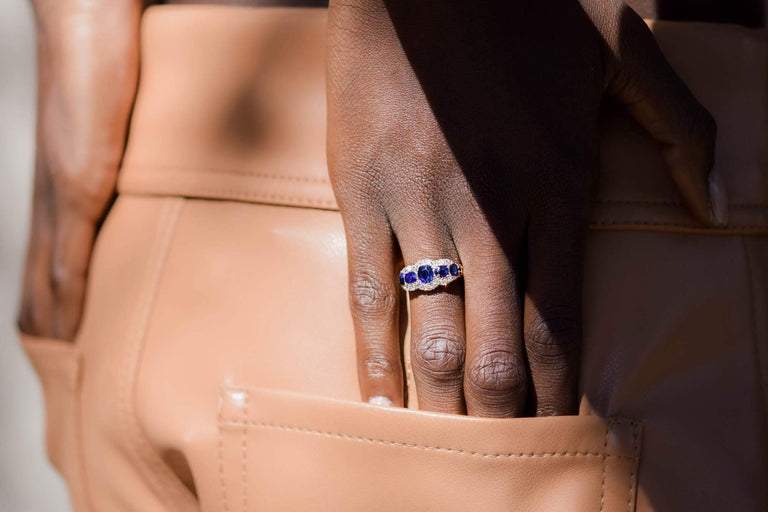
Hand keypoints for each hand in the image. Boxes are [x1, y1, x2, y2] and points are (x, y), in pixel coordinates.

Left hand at [18, 0, 141, 339]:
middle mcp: (59, 181)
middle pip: (43, 266)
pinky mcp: (78, 175)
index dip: (53, 289)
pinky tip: (68, 324)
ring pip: (46, 267)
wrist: (87, 6)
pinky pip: (66, 249)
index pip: (56, 242)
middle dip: (47, 315)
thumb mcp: (142, 108)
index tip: (62, 330)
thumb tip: (221, 148)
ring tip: (61, 357)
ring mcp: (63, 180)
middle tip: (59, 360)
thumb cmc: (113, 41)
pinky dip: (63, 292)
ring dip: (50, 316)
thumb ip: (162, 139)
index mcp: (72, 168)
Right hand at [327, 0, 722, 415]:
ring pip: (435, 333)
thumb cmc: (523, 8)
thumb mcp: (622, 49)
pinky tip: (383, 403)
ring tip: (450, 452)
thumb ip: (680, 129)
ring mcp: (420, 209)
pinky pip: (369, 294)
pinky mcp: (364, 197)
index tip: (557, 438)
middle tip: (503, 463)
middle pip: (498, 348)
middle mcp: (491, 213)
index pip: (559, 324)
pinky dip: (375, 357)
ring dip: (446, 403)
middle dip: (503, 419)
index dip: (558, 395)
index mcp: (557, 186)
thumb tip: (717, 207)